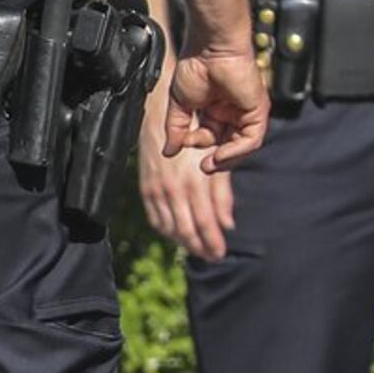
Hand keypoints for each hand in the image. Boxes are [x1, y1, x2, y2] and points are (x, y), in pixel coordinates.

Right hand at [135, 100, 235, 261]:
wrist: (163, 116)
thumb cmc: (197, 134)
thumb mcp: (216, 162)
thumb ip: (222, 195)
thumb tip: (227, 224)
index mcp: (194, 183)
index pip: (204, 224)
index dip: (212, 242)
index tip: (219, 253)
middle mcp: (174, 190)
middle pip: (186, 230)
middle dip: (199, 247)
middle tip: (211, 257)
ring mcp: (157, 190)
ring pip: (169, 228)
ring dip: (183, 242)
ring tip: (196, 249)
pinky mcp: (146, 188)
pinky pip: (154, 218)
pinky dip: (166, 230)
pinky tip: (176, 234)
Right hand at [167, 47, 269, 171]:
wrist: (209, 49)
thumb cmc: (195, 66)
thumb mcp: (180, 104)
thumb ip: (176, 129)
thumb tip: (168, 152)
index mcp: (215, 108)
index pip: (209, 136)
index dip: (196, 143)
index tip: (183, 143)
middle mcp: (233, 110)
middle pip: (228, 143)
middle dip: (216, 157)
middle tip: (204, 166)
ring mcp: (247, 111)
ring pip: (242, 145)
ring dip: (227, 158)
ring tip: (211, 164)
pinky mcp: (258, 110)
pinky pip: (251, 139)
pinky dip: (237, 150)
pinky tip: (221, 154)